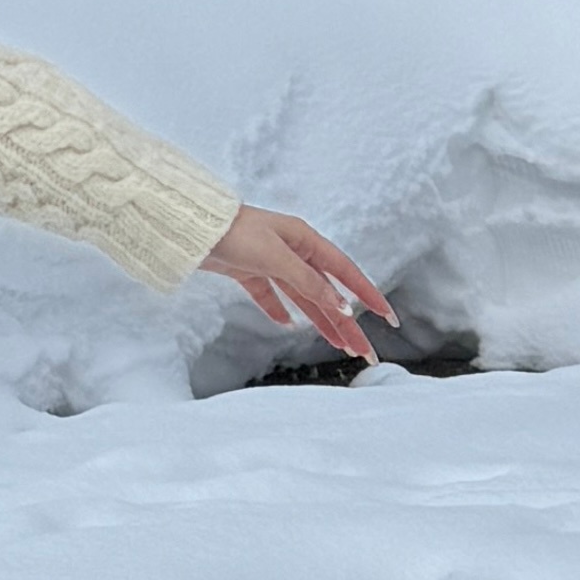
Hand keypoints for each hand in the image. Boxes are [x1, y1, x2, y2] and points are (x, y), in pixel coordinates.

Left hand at [208, 204, 395, 363]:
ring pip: (303, 297)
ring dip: (321, 321)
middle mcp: (292, 250)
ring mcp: (271, 261)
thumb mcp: (277, 258)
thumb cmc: (235, 232)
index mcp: (305, 240)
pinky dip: (278, 310)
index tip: (387, 317)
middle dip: (347, 323)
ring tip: (339, 346)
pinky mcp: (249, 270)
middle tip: (364, 352)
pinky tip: (286, 324)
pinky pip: (270, 294)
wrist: (191, 227)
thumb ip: (309, 283)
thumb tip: (342, 306)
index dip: (369, 295)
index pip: (345, 273)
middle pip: (327, 292)